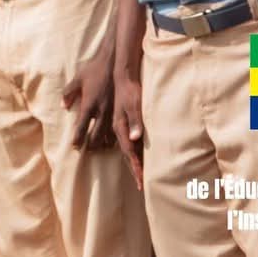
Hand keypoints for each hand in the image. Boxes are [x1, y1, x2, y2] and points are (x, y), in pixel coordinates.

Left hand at [64, 47, 116, 149]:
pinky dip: (113, 137)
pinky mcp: (120, 110)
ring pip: (108, 135)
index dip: (77, 138)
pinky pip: (117, 129)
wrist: (113, 63)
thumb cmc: (93, 71)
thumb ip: (68, 93)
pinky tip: (110, 140)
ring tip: (97, 148)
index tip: (74, 146)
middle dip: (90, 145)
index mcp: (89, 104)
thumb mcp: (77, 79)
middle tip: (85, 150)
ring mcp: (112, 111)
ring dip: (102, 143)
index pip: (81, 127)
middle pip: (95, 136)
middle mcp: (101, 111)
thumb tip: (63, 106)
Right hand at [114, 70, 145, 188]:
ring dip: (130, 160)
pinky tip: (132, 151)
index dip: (135, 166)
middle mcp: (117, 127)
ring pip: (123, 146)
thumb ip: (135, 121)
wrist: (119, 72)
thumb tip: (134, 138)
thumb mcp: (133, 103)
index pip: (128, 151)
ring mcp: (118, 124)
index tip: (140, 181)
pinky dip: (129, 150)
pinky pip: (123, 138)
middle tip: (140, 184)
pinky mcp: (120, 119)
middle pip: (125, 152)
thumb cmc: (128, 88)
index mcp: (119, 126)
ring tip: (136, 172)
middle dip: (133, 168)